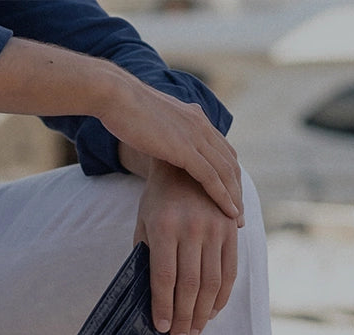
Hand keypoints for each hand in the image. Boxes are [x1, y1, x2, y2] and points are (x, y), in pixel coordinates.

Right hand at [101, 82, 243, 224]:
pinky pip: (211, 177)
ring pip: (225, 172)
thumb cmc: (123, 108)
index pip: (223, 150)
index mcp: (195, 117)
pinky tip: (229, 213)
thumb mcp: (152, 117)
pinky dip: (223, 196)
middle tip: (239, 213)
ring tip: (239, 220)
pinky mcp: (185, 148)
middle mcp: (201, 125)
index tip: (231, 196)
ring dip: (235, 197)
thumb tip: (157, 139)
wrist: (114, 95)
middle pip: (229, 162)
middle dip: (236, 189)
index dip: (229, 174)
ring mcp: (195, 136)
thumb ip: (164, 128)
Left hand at [136, 159, 237, 334]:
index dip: (163, 306)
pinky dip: (221, 296)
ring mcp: (215, 229)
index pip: (164, 277)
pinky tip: (211, 311)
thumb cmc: (158, 200)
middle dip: (183, 316)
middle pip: (189, 284)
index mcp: (164, 226)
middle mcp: (192, 228)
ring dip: (202, 312)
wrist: (188, 165)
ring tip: (194, 331)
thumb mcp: (144, 222)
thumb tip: (151, 299)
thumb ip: (147, 256)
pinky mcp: (231, 231)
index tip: (160, 328)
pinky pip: (229, 271)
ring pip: (211, 282)